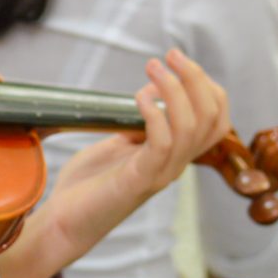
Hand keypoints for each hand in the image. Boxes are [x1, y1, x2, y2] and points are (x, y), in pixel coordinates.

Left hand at [0, 49, 229, 277]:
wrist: (63, 222)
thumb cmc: (87, 186)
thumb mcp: (116, 146)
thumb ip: (136, 126)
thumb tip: (148, 95)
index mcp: (173, 155)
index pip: (214, 119)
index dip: (206, 86)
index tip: (177, 61)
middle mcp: (174, 164)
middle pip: (210, 117)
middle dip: (195, 79)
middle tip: (170, 55)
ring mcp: (160, 174)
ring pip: (190, 126)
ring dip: (174, 90)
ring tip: (153, 68)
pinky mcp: (138, 181)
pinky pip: (162, 144)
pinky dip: (155, 115)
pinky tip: (139, 98)